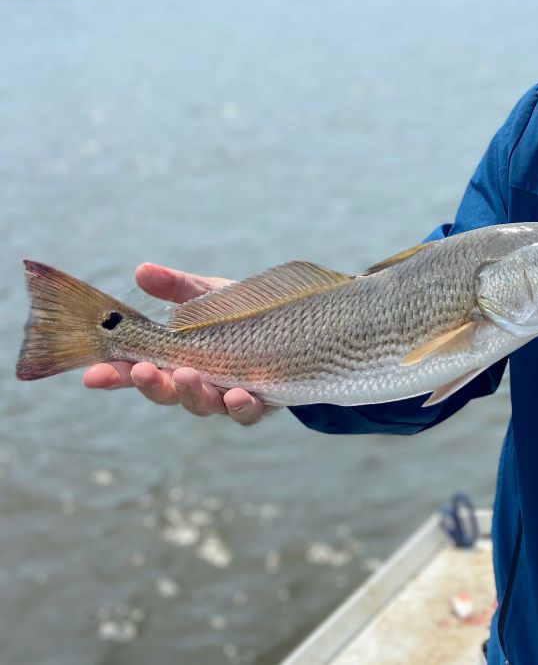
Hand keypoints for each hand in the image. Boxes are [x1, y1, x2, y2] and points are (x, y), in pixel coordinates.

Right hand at [82, 263, 271, 425]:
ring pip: (203, 405)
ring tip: (187, 375)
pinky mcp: (260, 402)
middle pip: (167, 392)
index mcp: (177, 358)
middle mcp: (198, 382)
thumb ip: (177, 287)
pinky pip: (247, 413)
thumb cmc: (244, 311)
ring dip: (192, 393)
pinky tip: (237, 395)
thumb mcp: (210, 294)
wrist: (297, 325)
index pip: (138, 370)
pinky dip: (240, 406)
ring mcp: (226, 395)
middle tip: (144, 371)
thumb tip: (142, 270)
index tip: (93, 376)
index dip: (115, 376)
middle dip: (152, 384)